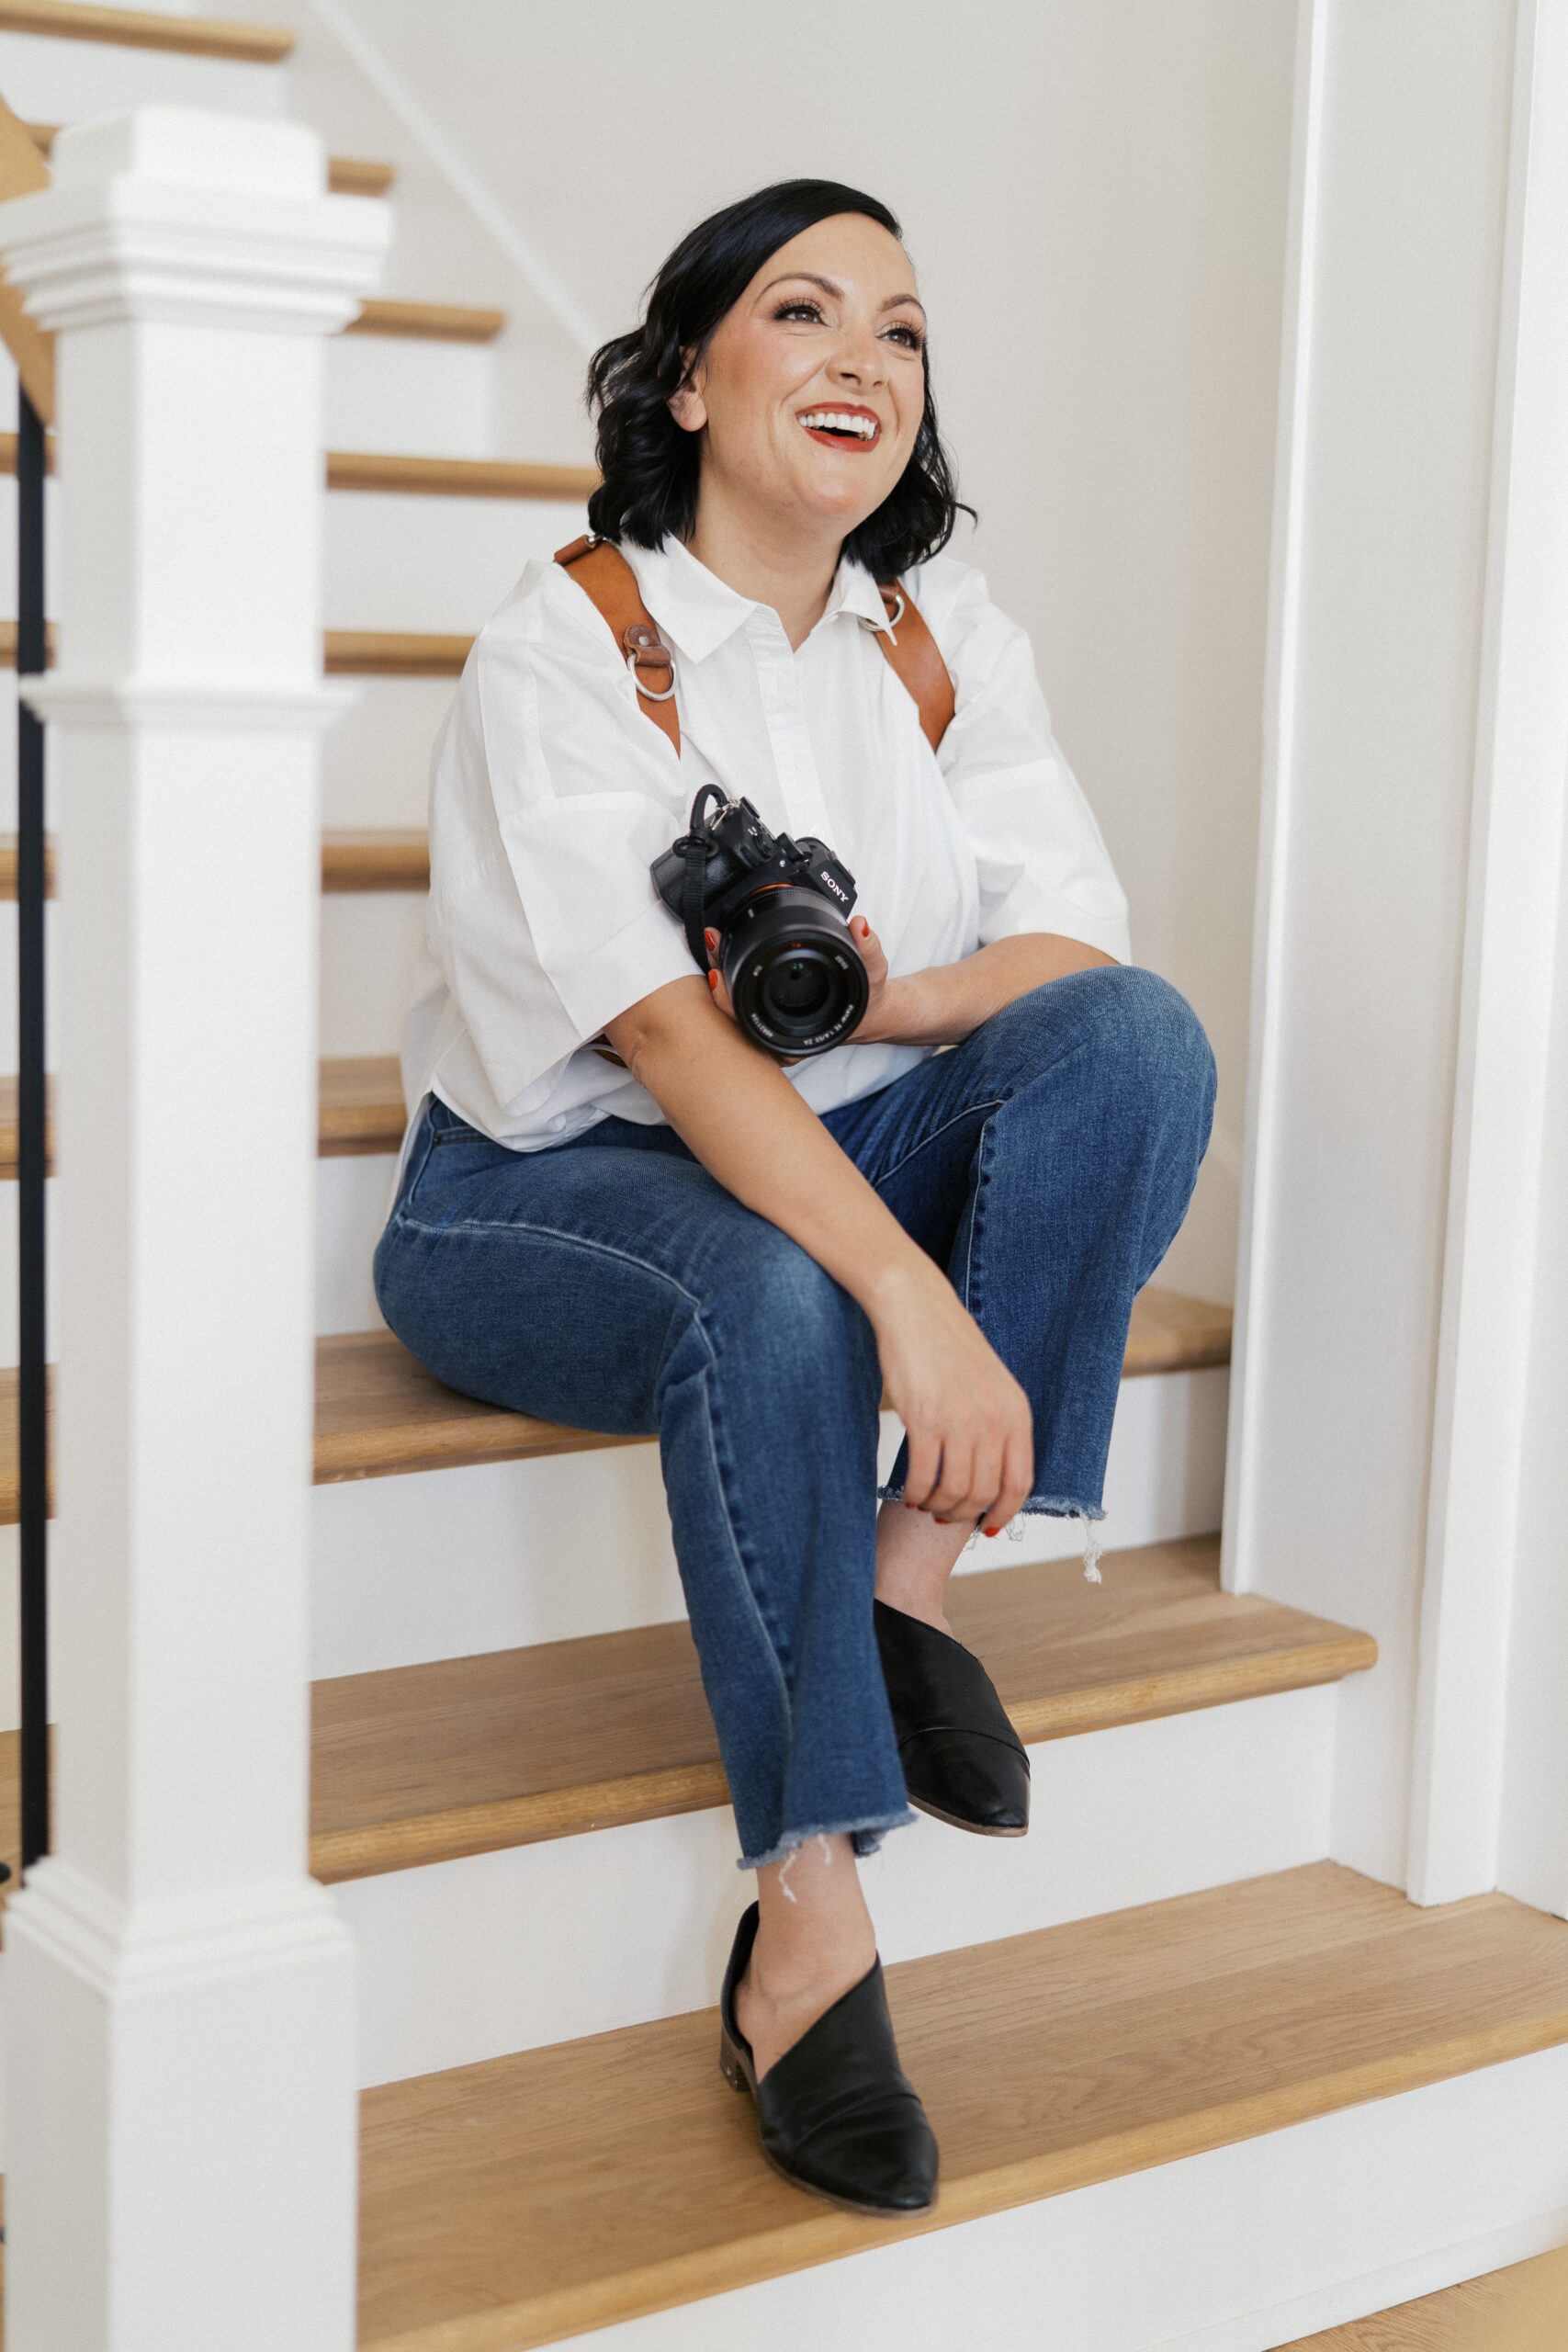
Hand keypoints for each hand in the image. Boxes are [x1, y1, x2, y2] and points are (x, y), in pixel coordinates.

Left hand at [705, 917, 896, 1058]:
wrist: (865, 1010)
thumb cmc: (864, 999)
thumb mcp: (872, 974)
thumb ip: (868, 950)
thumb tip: (860, 926)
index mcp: (797, 1039)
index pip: (752, 1028)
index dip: (728, 1003)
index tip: (718, 975)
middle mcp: (778, 1039)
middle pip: (732, 1019)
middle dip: (715, 980)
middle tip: (710, 944)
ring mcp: (769, 1028)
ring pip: (729, 1011)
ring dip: (717, 977)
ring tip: (711, 943)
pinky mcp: (765, 1013)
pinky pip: (737, 1001)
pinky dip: (726, 979)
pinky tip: (720, 954)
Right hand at [868, 1261, 1034, 1530]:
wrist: (917, 1308)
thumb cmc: (948, 1345)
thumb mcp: (990, 1385)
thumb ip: (997, 1427)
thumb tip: (989, 1478)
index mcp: (1016, 1412)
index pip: (1020, 1482)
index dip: (1003, 1512)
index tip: (987, 1526)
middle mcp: (993, 1420)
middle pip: (983, 1492)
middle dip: (963, 1513)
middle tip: (944, 1514)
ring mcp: (960, 1420)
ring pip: (954, 1491)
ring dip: (938, 1507)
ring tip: (925, 1503)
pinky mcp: (925, 1418)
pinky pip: (923, 1475)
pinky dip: (916, 1493)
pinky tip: (910, 1492)